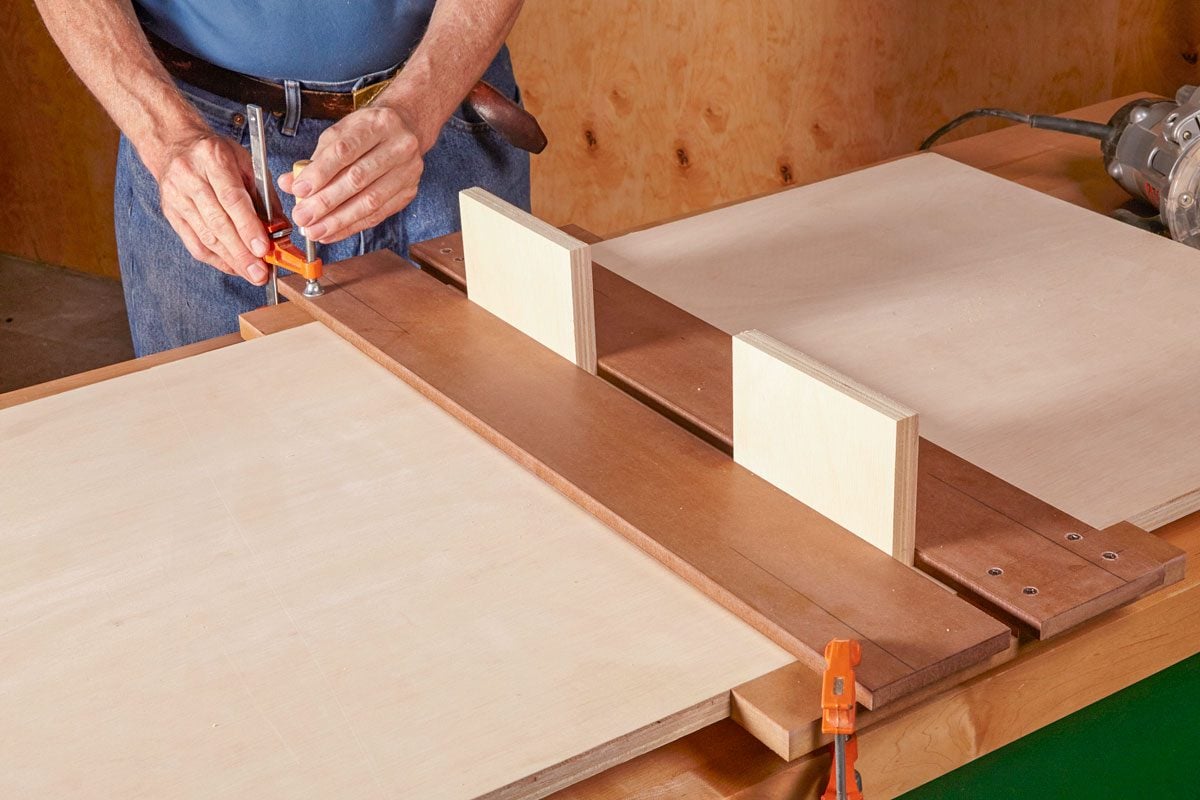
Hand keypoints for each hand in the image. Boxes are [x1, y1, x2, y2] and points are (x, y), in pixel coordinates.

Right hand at [150, 132, 270, 284]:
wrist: (175, 144)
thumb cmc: (216, 153)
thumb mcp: (246, 162)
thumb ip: (264, 195)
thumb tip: (281, 228)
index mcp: (212, 159)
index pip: (232, 199)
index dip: (248, 227)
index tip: (263, 249)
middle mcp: (190, 177)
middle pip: (218, 222)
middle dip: (242, 252)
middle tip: (260, 272)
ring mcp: (176, 197)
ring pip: (206, 236)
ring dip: (231, 259)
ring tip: (252, 274)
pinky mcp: (171, 213)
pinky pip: (193, 243)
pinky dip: (216, 259)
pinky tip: (233, 266)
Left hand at [280, 105, 422, 242]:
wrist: (406, 130)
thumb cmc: (367, 132)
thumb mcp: (339, 135)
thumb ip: (315, 159)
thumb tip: (289, 184)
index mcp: (378, 123)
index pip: (345, 150)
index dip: (320, 173)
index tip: (299, 190)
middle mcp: (399, 146)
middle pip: (358, 178)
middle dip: (326, 201)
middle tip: (302, 216)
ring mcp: (408, 171)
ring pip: (370, 201)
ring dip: (338, 220)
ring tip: (314, 230)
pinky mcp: (409, 192)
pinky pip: (378, 215)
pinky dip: (352, 226)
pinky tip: (332, 232)